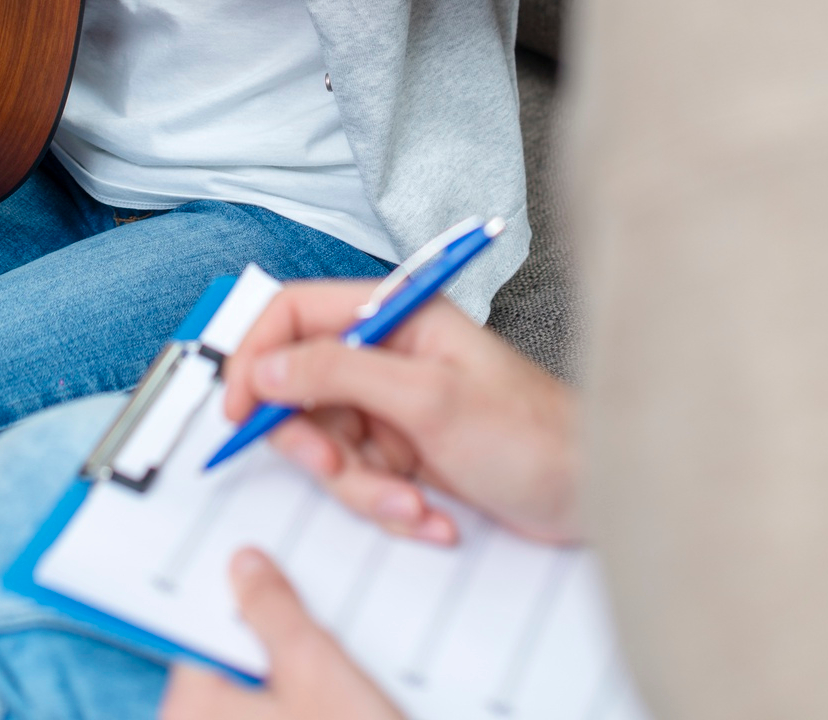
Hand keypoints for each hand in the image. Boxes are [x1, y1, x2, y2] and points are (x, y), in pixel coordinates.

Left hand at [162, 550, 401, 719]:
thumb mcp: (316, 666)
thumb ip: (272, 608)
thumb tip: (244, 566)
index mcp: (188, 713)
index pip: (202, 631)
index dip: (240, 599)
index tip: (270, 574)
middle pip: (228, 670)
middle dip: (272, 643)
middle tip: (318, 625)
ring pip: (254, 704)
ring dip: (291, 683)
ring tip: (341, 678)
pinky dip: (297, 712)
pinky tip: (340, 710)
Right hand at [222, 282, 580, 546]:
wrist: (589, 496)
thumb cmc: (532, 434)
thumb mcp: (427, 400)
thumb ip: (338, 374)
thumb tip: (265, 368)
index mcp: (393, 315)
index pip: (295, 313)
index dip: (255, 356)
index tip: (237, 409)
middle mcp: (387, 355)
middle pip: (300, 389)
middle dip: (314, 443)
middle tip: (337, 469)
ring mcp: (394, 408)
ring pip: (329, 447)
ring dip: (365, 489)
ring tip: (415, 503)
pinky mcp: (406, 456)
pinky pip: (362, 483)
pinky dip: (391, 507)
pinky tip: (434, 515)